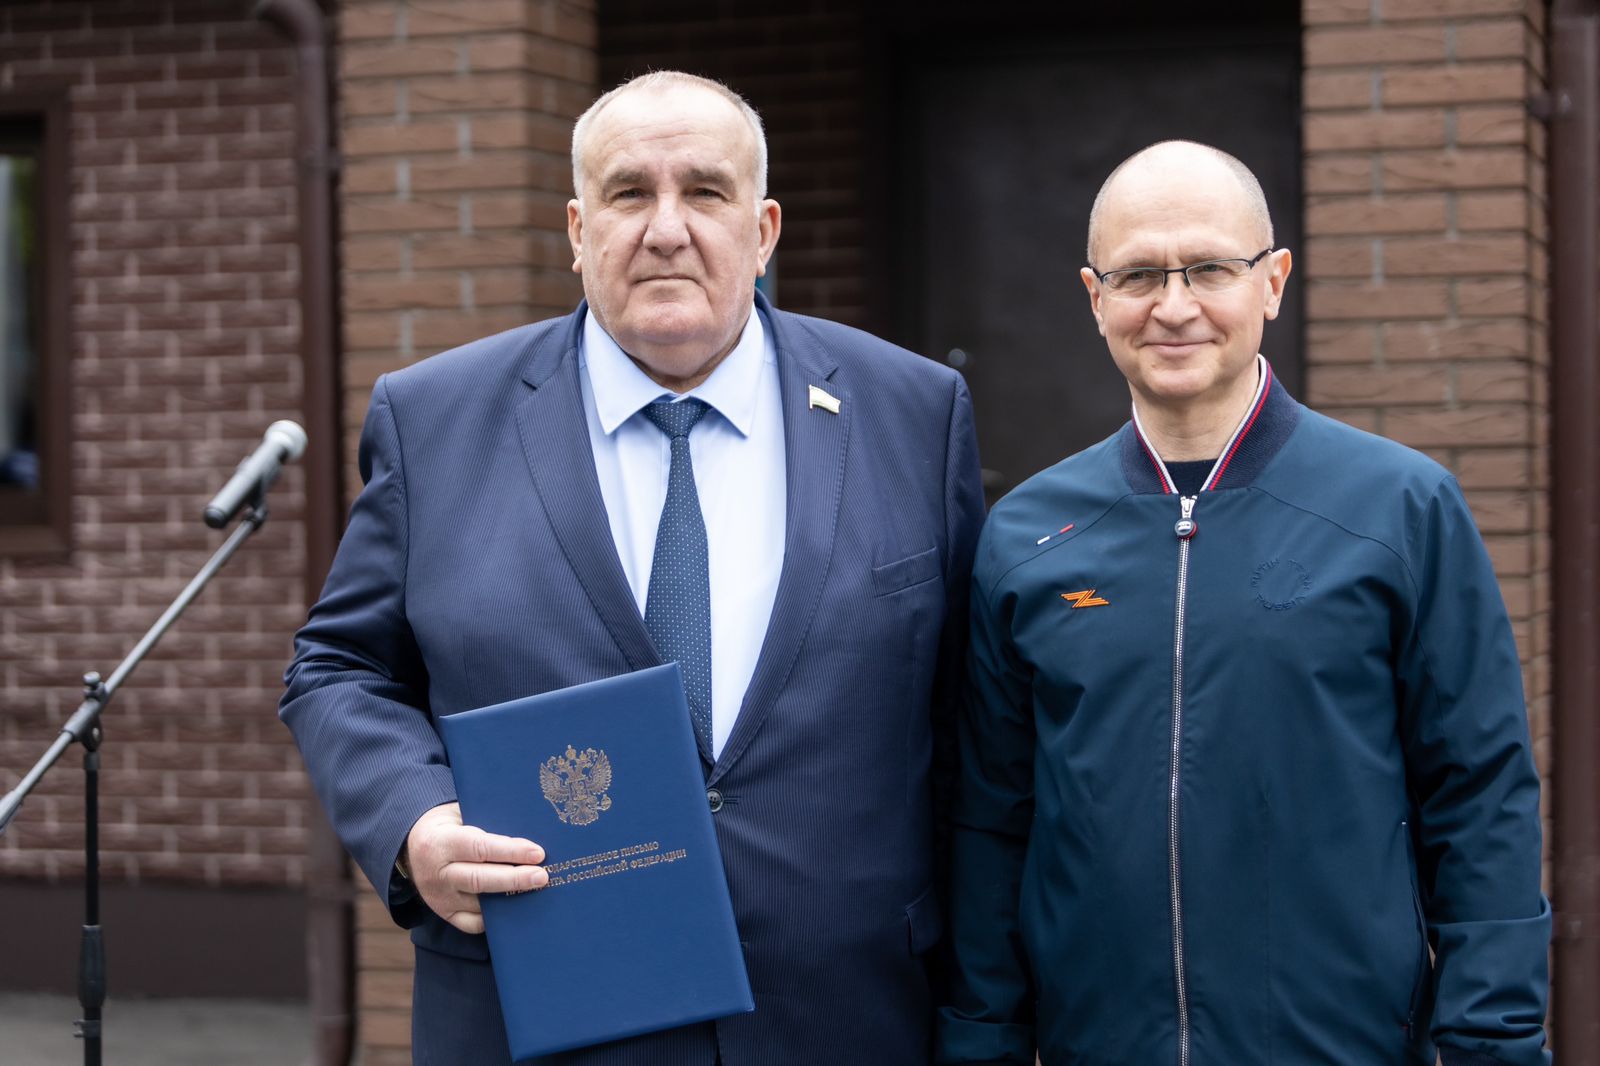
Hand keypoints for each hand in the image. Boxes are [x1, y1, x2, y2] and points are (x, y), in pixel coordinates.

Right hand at [403, 802, 545, 933]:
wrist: (412, 845)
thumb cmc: (448, 825)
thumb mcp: (461, 814)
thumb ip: (487, 822)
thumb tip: (530, 829)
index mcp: (440, 842)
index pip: (479, 847)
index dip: (510, 851)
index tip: (538, 853)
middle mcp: (437, 873)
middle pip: (480, 879)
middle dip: (515, 879)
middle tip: (542, 877)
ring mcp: (439, 897)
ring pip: (479, 905)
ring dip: (510, 900)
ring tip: (536, 893)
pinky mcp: (443, 914)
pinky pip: (472, 923)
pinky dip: (495, 919)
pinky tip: (513, 908)